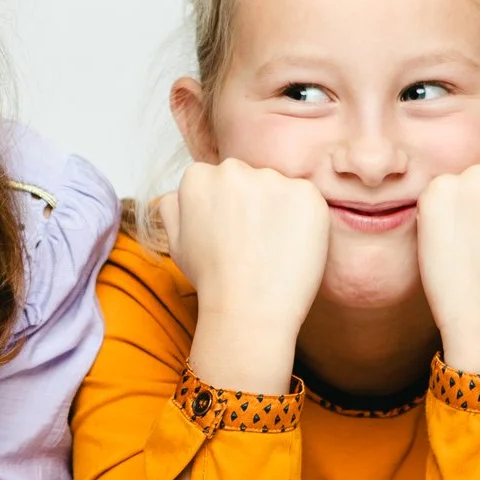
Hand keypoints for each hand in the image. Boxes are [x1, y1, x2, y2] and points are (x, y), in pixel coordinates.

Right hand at [164, 159, 330, 392]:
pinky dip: (305, 220)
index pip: (219, 180)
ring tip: (273, 249)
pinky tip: (292, 247)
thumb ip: (173, 208)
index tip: (231, 234)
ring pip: (279, 188)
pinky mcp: (306, 193)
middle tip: (253, 243)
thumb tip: (178, 192)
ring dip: (280, 210)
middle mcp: (233, 170)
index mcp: (198, 176)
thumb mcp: (176, 242)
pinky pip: (307, 199)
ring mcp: (272, 179)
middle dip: (253, 203)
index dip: (227, 210)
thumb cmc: (213, 281)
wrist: (248, 309)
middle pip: (249, 178)